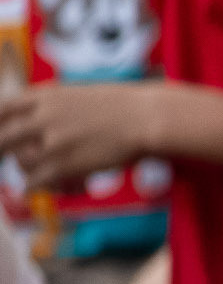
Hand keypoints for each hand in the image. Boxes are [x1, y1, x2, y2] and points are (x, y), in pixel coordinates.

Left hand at [0, 82, 156, 187]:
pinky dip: (33, 188)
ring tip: (41, 175)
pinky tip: (37, 190)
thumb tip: (31, 114)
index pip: (0, 109)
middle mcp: (42, 118)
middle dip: (0, 152)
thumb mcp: (77, 93)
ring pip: (21, 163)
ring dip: (28, 172)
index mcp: (44, 96)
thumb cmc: (121, 106)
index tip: (0, 135)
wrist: (148, 118)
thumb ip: (50, 104)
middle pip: (1, 139)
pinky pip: (35, 182)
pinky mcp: (65, 165)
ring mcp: (52, 142)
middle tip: (4, 160)